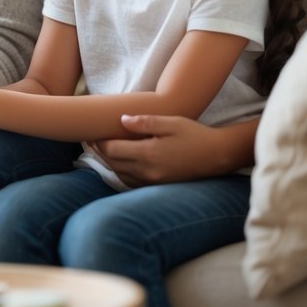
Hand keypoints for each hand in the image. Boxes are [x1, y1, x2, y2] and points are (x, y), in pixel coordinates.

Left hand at [93, 114, 241, 186]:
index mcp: (148, 154)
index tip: (92, 131)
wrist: (217, 157)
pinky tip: (118, 162)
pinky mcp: (157, 185)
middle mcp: (147, 171)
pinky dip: (120, 172)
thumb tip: (121, 120)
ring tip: (99, 149)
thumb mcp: (171, 122)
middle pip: (113, 163)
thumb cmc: (194, 135)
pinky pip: (130, 181)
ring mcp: (152, 181)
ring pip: (119, 174)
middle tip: (89, 138)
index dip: (99, 141)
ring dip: (107, 162)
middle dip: (99, 151)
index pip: (113, 150)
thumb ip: (145, 121)